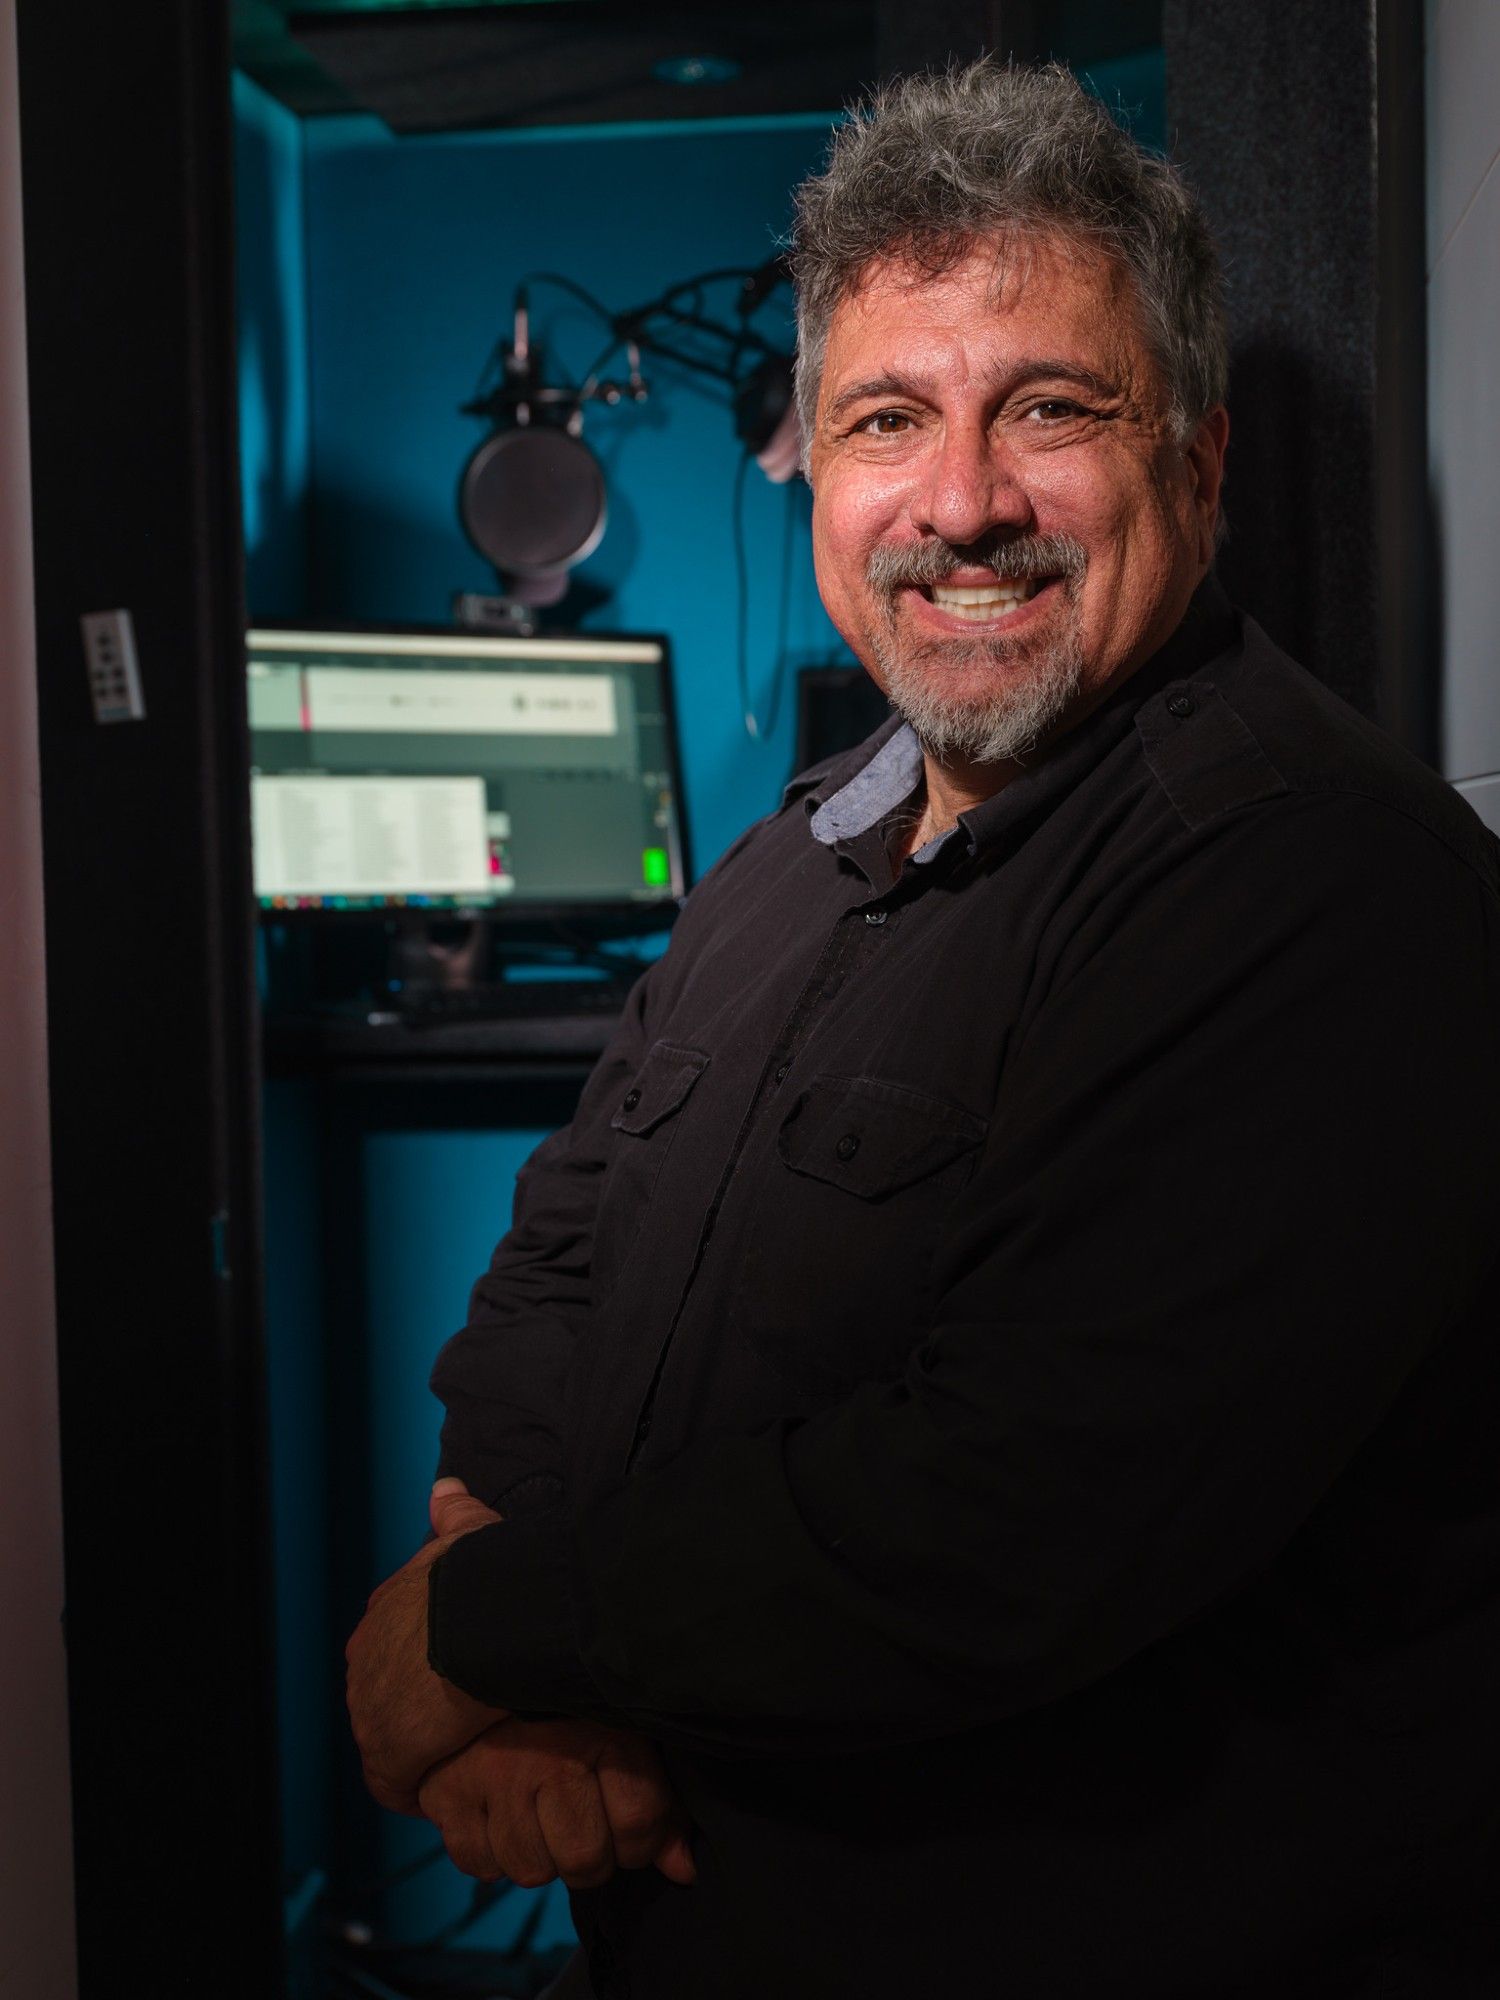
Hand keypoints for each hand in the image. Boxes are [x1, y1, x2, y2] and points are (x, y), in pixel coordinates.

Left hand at [345, 1478, 509, 1815]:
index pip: (397, 1646)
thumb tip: (444, 1487)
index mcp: (384, 1612)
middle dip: (420, 1710)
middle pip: (390, 1695)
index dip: (428, 1663)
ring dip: (425, 1753)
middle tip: (468, 1724)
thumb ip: (456, 1512)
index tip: (459, 1677)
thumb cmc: (483, 1573)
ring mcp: (369, 1709)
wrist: (481, 1617)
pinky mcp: (386, 1755)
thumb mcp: (470, 1533)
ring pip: (394, 1740)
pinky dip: (423, 1790)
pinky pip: (398, 1784)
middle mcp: (365, 1659)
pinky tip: (454, 1791)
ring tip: (467, 1761)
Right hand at [419, 1716, 697, 1889]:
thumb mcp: (624, 1734)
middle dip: (592, 1857)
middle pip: (584, 1859)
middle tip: (584, 1825)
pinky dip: (492, 1851)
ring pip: (530, 1870)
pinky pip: (479, 1864)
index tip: (633, 1828)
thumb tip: (684, 1872)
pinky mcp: (445, 1793)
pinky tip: (502, 1815)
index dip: (644, 1841)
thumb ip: (658, 1805)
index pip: (640, 1823)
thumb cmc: (565, 1703)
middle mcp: (547, 1754)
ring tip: (541, 1815)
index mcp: (601, 1728)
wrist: (477, 1659)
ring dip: (540, 1855)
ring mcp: (492, 1775)